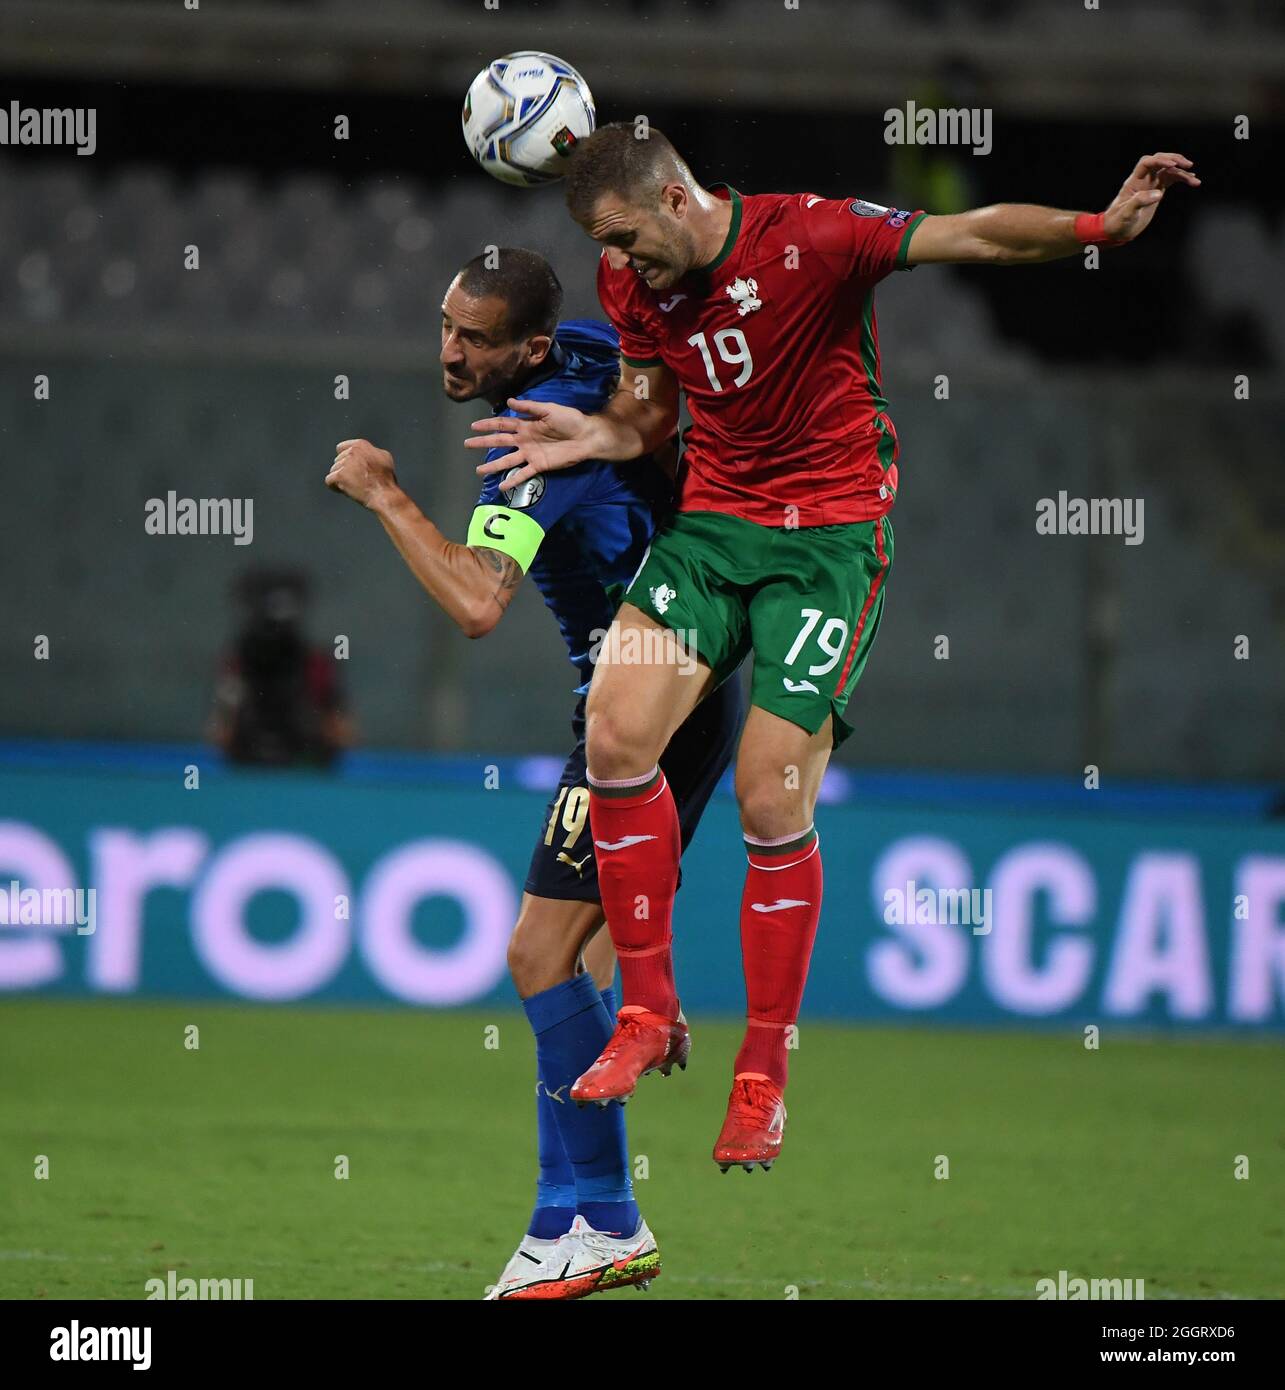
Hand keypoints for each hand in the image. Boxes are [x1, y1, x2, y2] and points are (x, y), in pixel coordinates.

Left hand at [326, 439, 398, 507]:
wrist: (384, 494)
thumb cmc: (385, 479)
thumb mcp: (384, 457)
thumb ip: (370, 451)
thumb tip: (363, 452)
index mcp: (361, 445)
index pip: (341, 448)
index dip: (345, 459)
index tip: (352, 468)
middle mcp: (352, 451)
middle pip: (337, 461)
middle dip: (344, 471)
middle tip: (357, 480)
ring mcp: (345, 463)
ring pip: (333, 471)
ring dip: (341, 480)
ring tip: (354, 486)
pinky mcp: (340, 475)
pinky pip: (329, 481)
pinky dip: (335, 487)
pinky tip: (345, 491)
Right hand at [466, 398, 597, 489]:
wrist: (586, 436)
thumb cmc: (570, 419)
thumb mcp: (549, 408)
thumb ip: (529, 407)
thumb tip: (509, 402)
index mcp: (526, 424)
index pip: (502, 424)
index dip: (488, 424)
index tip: (473, 426)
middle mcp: (525, 440)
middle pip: (499, 441)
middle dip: (483, 442)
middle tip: (467, 444)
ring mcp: (531, 454)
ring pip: (507, 459)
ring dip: (493, 465)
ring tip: (479, 471)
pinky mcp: (539, 466)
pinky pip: (523, 474)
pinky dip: (513, 480)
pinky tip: (502, 486)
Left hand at [1102, 152, 1199, 242]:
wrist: (1116, 231)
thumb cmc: (1117, 222)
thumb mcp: (1126, 214)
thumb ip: (1139, 201)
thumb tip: (1158, 194)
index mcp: (1133, 182)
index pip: (1146, 163)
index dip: (1160, 160)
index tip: (1173, 165)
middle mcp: (1143, 180)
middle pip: (1159, 161)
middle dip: (1174, 159)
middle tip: (1188, 165)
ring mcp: (1151, 185)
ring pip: (1168, 171)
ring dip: (1182, 173)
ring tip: (1195, 180)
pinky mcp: (1157, 191)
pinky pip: (1171, 180)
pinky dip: (1182, 180)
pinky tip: (1192, 182)